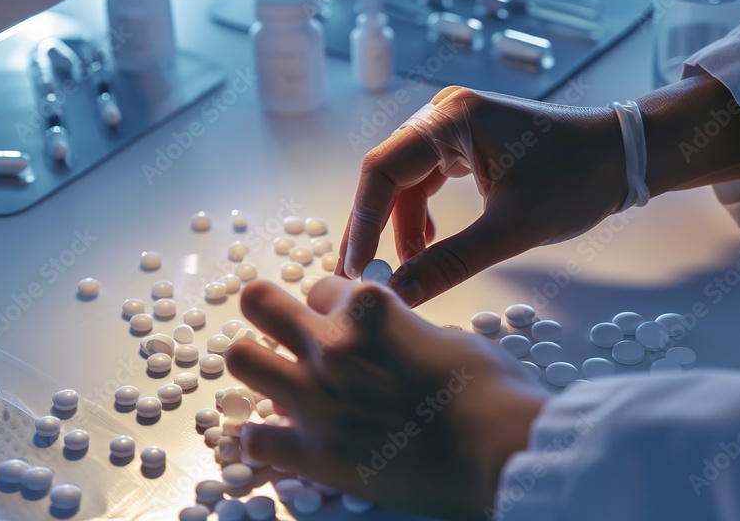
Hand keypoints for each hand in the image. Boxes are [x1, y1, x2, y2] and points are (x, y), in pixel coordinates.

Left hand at [225, 278, 547, 519]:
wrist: (497, 450)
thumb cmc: (489, 389)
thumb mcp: (450, 338)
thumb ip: (406, 332)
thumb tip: (395, 342)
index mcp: (368, 309)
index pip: (322, 286)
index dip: (332, 304)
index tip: (342, 321)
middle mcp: (331, 345)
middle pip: (260, 302)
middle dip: (269, 311)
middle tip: (282, 328)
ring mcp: (316, 398)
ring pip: (242, 360)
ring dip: (260, 367)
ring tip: (278, 380)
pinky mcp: (314, 452)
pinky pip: (256, 439)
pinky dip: (264, 440)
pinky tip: (281, 441)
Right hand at [336, 86, 627, 305]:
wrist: (624, 157)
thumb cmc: (578, 180)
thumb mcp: (512, 230)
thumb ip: (451, 263)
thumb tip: (401, 295)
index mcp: (453, 119)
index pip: (382, 171)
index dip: (363, 223)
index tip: (356, 270)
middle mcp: (446, 113)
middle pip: (388, 173)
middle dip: (375, 227)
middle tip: (364, 276)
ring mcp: (456, 125)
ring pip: (406, 180)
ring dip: (400, 225)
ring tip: (405, 270)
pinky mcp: (468, 141)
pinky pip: (428, 178)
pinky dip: (421, 214)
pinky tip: (426, 245)